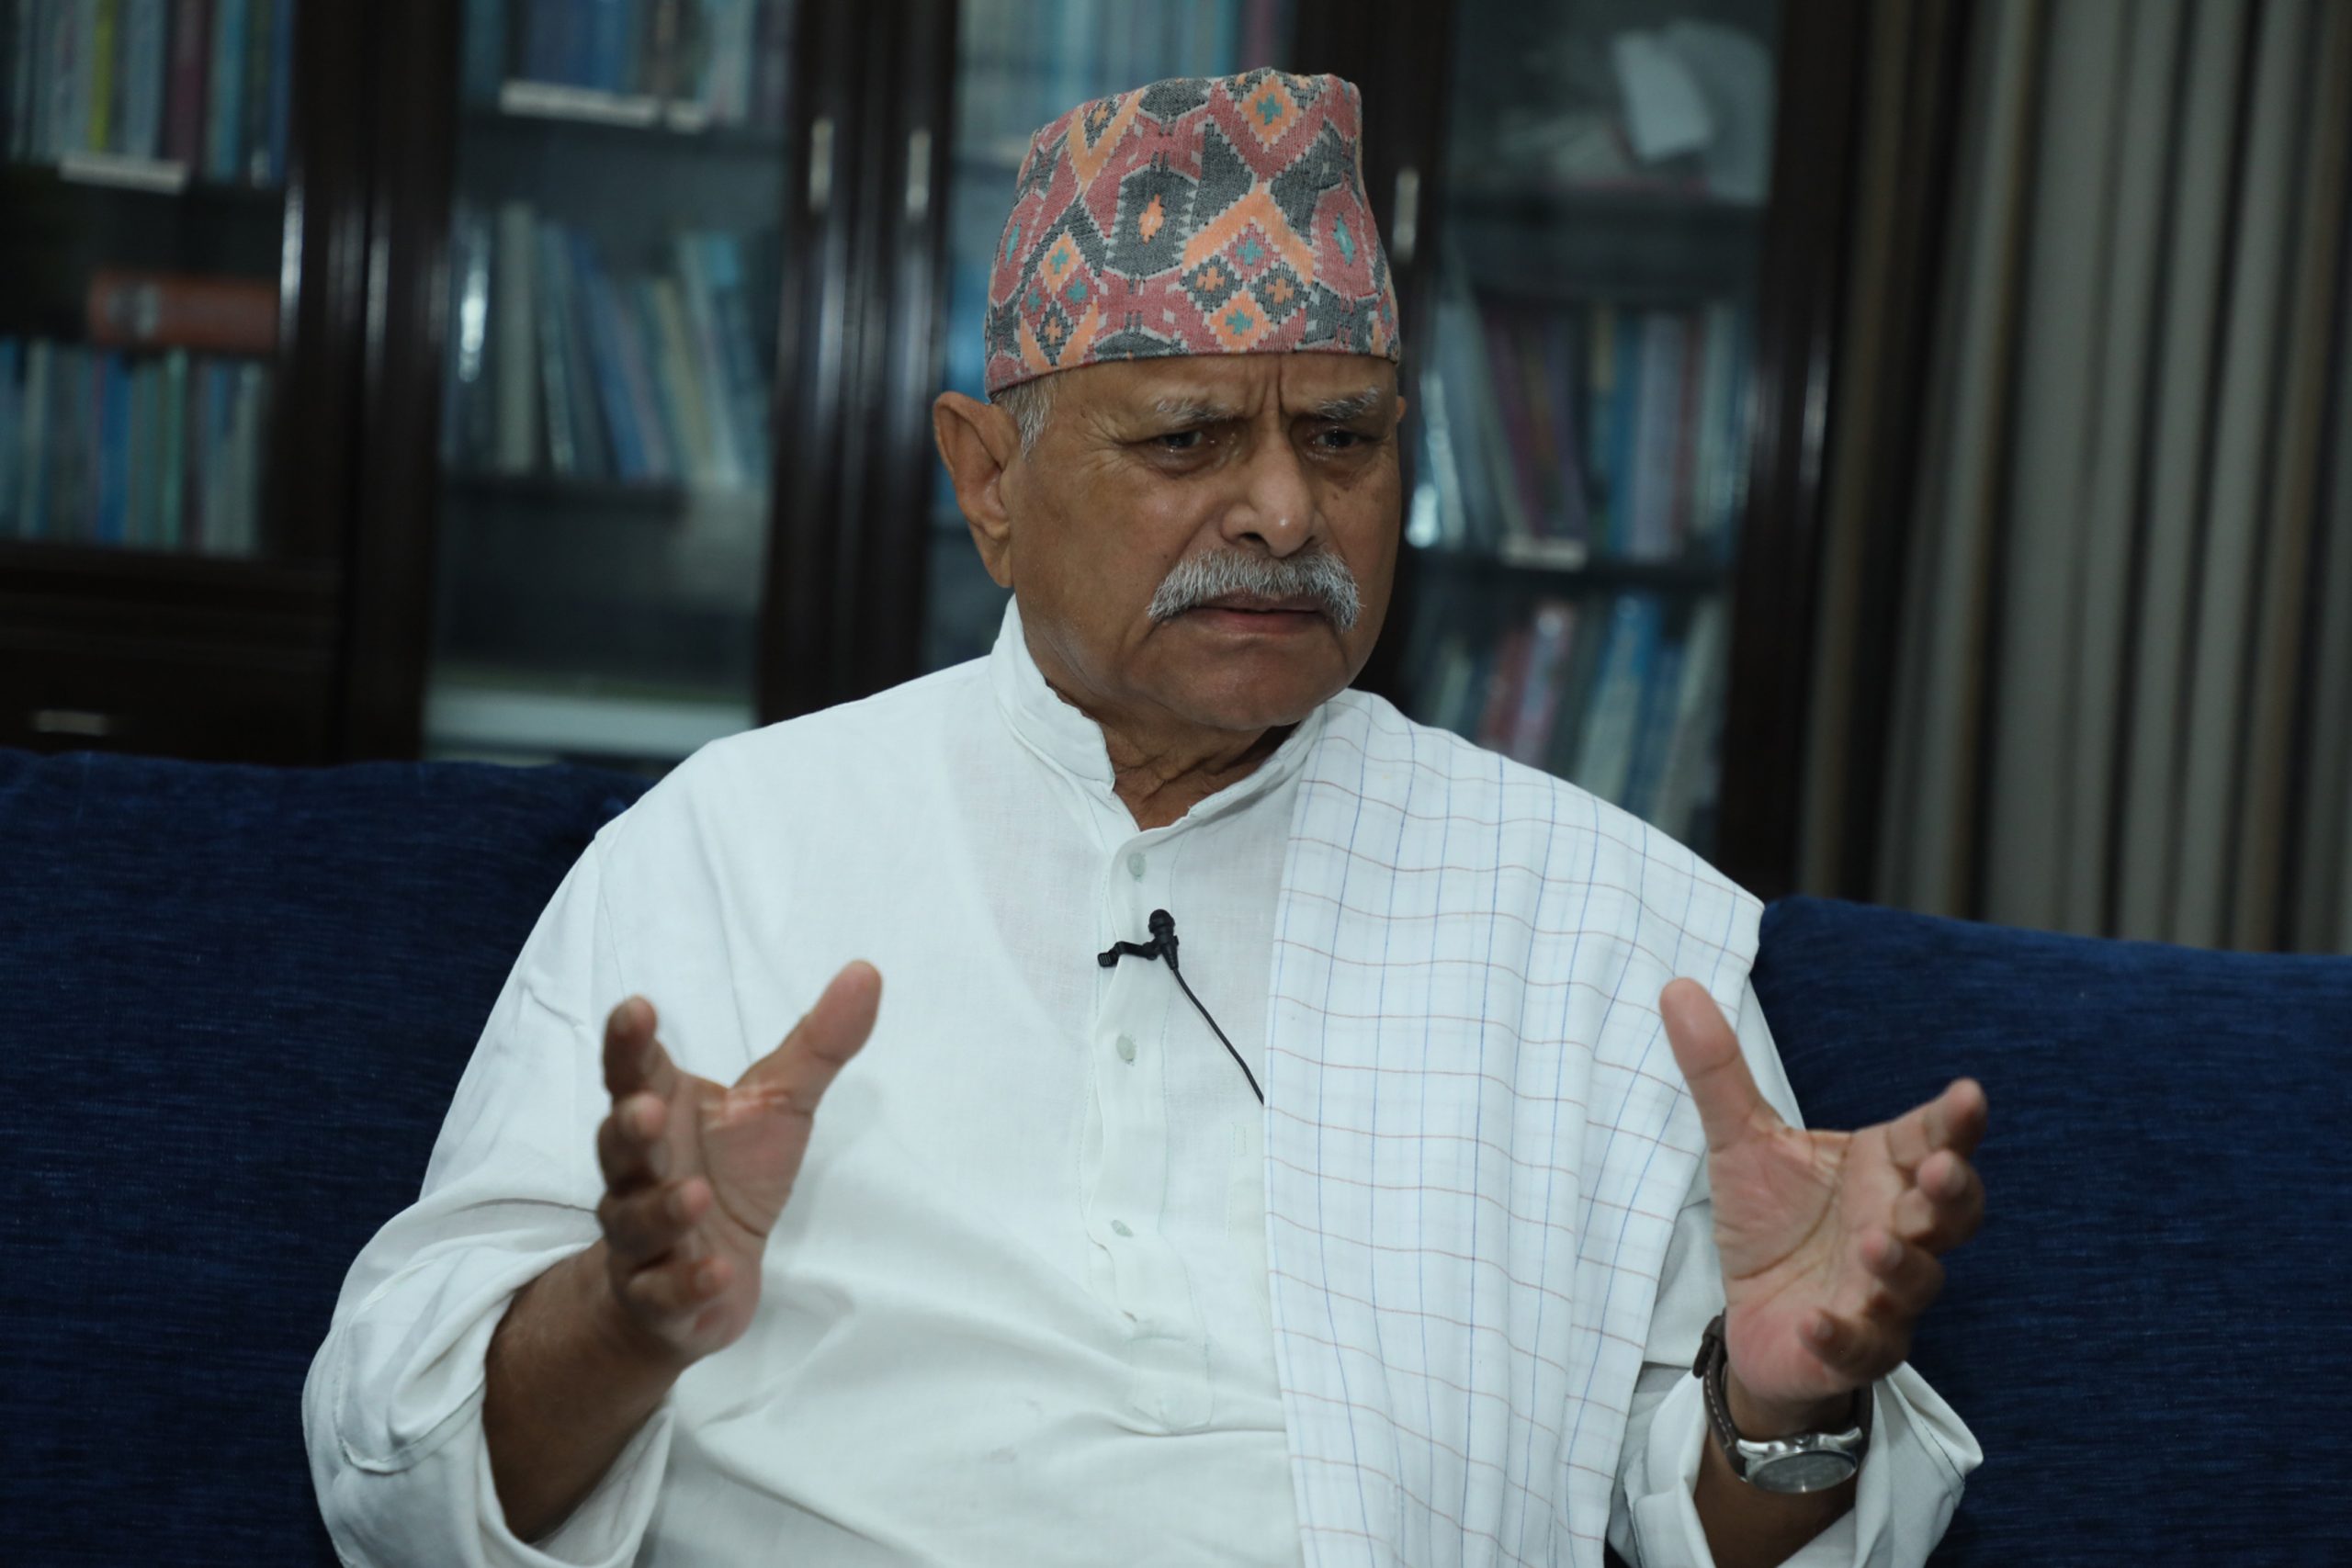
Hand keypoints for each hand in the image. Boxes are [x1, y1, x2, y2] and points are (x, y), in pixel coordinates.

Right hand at [592, 963, 881, 1366]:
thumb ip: (817, 1044)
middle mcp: (638, 1174)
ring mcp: (642, 1239)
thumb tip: (866, 970)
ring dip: (662, 1209)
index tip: (636, 1008)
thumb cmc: (731, 1176)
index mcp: (661, 1115)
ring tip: (694, 1194)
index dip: (629, 1044)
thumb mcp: (779, 1105)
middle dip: (629, 1128)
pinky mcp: (659, 1298)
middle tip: (644, 1109)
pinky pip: (663, 1292)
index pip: (633, 1073)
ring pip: (635, 1223)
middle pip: (619, 1148)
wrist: (700, 1283)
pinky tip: (717, 1270)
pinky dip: (687, 1282)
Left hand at [1658, 979, 1985, 1429]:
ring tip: (1875, 1245)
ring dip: (1901, 1263)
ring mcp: (1885, 1294)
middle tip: (1940, 1169)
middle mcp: (1898, 1228)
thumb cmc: (1771, 1223)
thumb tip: (1676, 985)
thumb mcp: (1739, 1141)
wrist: (1754, 1318)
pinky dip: (1843, 1334)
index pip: (1933, 1138)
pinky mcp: (1855, 1346)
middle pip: (1951, 1212)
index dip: (1955, 1121)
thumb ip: (1718, 1070)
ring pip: (1916, 1281)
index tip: (1968, 1095)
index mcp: (1884, 1171)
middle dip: (1952, 1192)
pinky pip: (1861, 1345)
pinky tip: (1817, 1320)